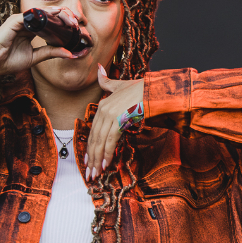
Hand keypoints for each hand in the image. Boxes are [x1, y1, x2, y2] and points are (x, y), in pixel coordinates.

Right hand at [0, 9, 77, 79]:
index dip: (63, 23)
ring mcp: (20, 20)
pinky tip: (56, 16)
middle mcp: (26, 23)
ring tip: (70, 19)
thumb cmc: (8, 61)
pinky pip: (32, 14)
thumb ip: (50, 52)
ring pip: (42, 12)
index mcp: (30, 30)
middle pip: (48, 15)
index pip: (49, 23)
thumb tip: (69, 53)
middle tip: (77, 22)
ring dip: (57, 14)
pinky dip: (45, 14)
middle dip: (63, 16)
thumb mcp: (35, 58)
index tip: (76, 28)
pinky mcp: (15, 20)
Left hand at [85, 64, 143, 180]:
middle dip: (91, 158)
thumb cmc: (139, 87)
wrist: (153, 88)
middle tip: (89, 173)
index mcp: (102, 105)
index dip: (90, 148)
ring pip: (100, 142)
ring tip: (96, 173)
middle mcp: (103, 110)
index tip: (88, 161)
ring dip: (97, 160)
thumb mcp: (120, 84)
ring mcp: (110, 115)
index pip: (93, 131)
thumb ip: (106, 81)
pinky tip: (106, 164)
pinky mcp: (119, 120)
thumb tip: (98, 68)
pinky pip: (110, 141)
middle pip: (94, 139)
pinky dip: (107, 154)